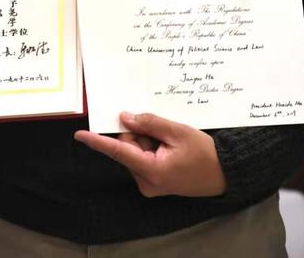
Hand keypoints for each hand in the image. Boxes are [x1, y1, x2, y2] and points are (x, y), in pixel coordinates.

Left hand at [74, 112, 225, 196]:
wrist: (224, 175)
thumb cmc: (205, 154)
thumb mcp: (178, 132)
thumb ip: (149, 123)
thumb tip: (124, 118)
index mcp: (151, 170)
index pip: (118, 152)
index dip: (97, 142)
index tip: (79, 135)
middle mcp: (145, 181)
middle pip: (127, 149)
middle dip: (139, 134)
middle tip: (162, 131)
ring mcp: (148, 184)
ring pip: (134, 153)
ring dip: (146, 141)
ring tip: (170, 142)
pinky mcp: (152, 182)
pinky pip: (141, 159)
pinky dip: (150, 148)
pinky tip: (168, 147)